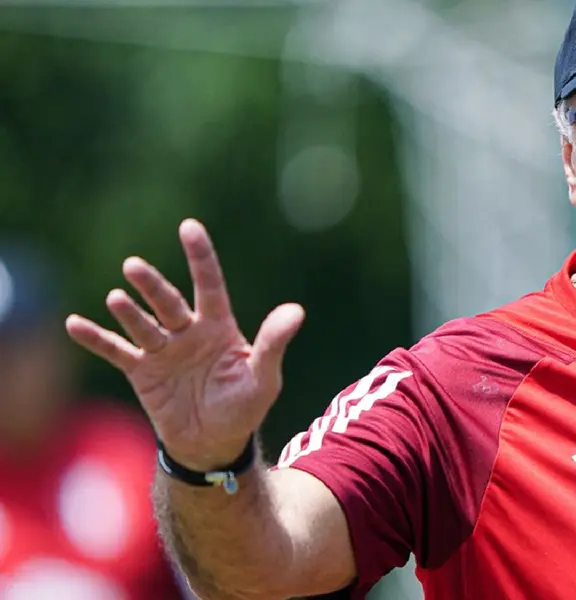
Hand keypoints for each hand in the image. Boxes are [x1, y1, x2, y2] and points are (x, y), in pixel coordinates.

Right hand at [65, 219, 304, 469]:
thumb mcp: (263, 377)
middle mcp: (188, 331)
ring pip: (143, 323)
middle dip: (152, 285)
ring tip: (117, 297)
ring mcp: (162, 350)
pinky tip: (75, 324)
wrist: (213, 443)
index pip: (210, 285)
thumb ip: (273, 344)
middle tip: (134, 266)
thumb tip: (296, 311)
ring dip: (128, 311)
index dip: (200, 257)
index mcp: (219, 327)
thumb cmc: (243, 407)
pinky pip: (116, 351)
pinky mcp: (142, 372)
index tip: (189, 227)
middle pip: (169, 301)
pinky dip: (96, 339)